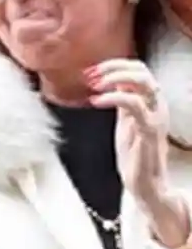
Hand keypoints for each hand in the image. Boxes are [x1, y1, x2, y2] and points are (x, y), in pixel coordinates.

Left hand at [88, 59, 189, 246]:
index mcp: (151, 102)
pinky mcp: (149, 131)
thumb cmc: (135, 153)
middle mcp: (157, 106)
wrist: (146, 184)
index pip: (139, 69)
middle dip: (113, 67)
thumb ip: (122, 100)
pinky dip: (113, 97)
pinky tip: (96, 101)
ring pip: (144, 82)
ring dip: (115, 77)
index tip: (91, 71)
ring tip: (93, 85)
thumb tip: (109, 80)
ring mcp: (155, 117)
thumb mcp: (125, 119)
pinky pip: (135, 105)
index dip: (114, 65)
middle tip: (90, 76)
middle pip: (143, 70)